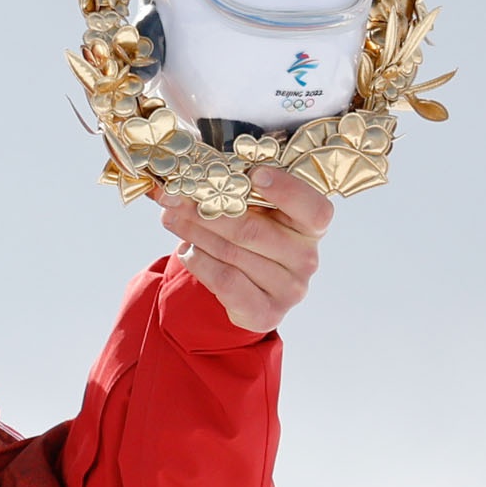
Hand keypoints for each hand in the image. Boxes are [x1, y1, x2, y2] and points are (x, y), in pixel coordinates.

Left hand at [155, 165, 331, 333]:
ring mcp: (290, 289)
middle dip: (208, 210)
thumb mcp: (251, 213)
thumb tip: (187, 174)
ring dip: (194, 232)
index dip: (287, 190)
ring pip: (232, 253)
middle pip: (254, 230)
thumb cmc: (250, 237)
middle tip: (176, 196)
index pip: (315, 210)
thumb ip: (235, 193)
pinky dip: (199, 262)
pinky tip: (186, 251)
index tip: (255, 173)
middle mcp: (306, 258)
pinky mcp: (266, 313)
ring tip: (170, 216)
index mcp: (311, 228)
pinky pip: (225, 281)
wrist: (244, 290)